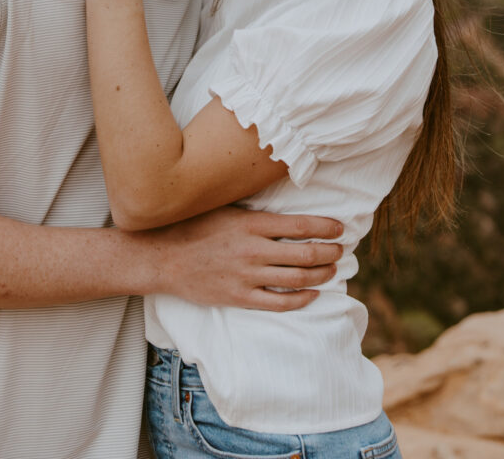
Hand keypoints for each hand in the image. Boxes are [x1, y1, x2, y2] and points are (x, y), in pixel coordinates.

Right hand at [134, 206, 343, 310]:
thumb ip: (254, 209)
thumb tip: (283, 200)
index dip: (326, 228)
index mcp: (250, 224)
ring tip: (332, 270)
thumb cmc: (193, 226)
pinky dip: (301, 299)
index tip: (341, 229)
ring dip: (321, 275)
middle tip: (341, 251)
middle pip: (305, 254)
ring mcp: (246, 276)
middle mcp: (252, 250)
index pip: (300, 225)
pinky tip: (311, 293)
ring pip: (297, 280)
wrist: (163, 256)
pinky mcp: (239, 297)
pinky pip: (278, 303)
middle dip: (329, 253)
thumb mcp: (224, 207)